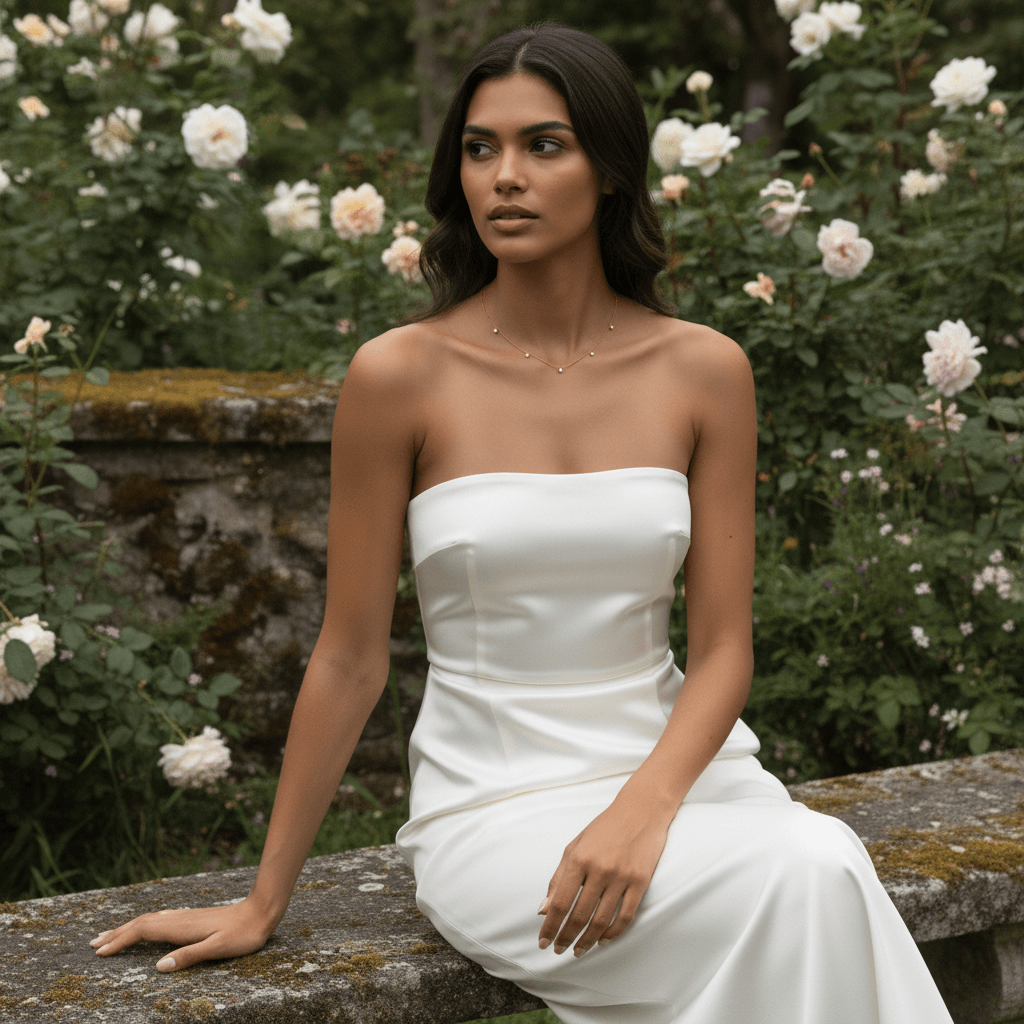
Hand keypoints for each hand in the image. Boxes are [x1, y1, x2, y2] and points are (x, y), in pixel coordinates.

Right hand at [89, 897, 275, 971]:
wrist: (262, 911)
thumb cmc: (243, 933)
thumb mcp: (218, 948)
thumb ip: (189, 956)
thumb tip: (158, 967)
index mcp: (181, 927)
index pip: (143, 932)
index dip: (120, 941)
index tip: (100, 952)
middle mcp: (180, 919)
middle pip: (141, 924)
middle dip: (117, 934)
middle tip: (93, 945)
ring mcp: (187, 917)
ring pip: (150, 920)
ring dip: (128, 928)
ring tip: (110, 936)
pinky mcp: (193, 918)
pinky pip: (160, 920)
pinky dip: (145, 925)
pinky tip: (146, 927)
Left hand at [537, 795, 671, 957]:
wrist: (640, 810)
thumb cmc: (604, 828)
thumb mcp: (575, 846)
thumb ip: (558, 877)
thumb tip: (543, 909)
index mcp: (578, 859)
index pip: (560, 902)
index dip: (550, 926)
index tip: (543, 942)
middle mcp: (599, 869)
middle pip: (579, 915)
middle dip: (566, 937)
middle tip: (559, 950)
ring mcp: (621, 877)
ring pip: (601, 920)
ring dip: (587, 940)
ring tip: (579, 950)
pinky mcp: (641, 882)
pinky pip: (626, 916)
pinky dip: (613, 933)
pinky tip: (603, 940)